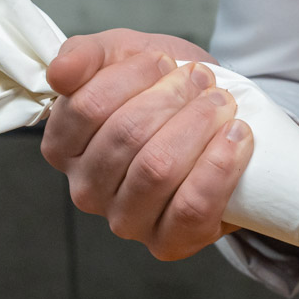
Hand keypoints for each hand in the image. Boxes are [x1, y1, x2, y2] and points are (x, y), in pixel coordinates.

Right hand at [41, 29, 253, 259]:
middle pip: (127, 136)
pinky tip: (238, 136)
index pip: (87, 107)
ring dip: (198, 126)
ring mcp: (126, 221)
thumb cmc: (163, 93)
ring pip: (158, 169)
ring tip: (222, 104)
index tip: (164, 61)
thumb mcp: (124, 58)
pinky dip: (220, 166)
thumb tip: (60, 73)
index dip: (132, 76)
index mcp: (63, 147)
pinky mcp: (169, 242)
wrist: (217, 124)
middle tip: (203, 80)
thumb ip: (87, 55)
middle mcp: (86, 190)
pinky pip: (192, 207)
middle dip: (173, 98)